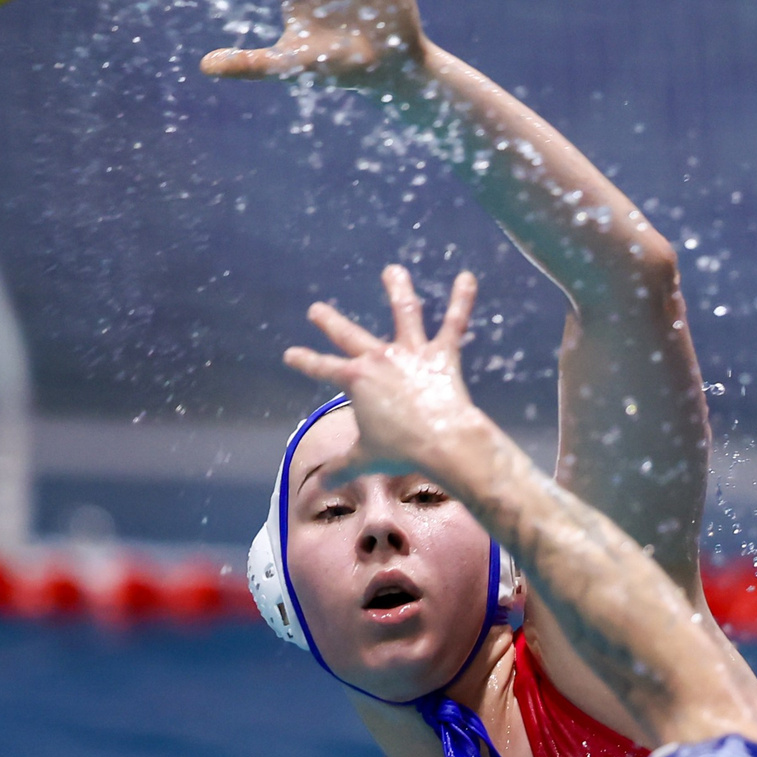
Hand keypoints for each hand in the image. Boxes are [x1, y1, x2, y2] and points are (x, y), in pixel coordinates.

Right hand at [284, 266, 491, 484]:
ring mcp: (410, 353)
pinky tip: (467, 277)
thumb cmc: (400, 451)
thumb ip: (341, 467)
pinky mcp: (441, 355)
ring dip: (398, 289)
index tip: (290, 353)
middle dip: (330, 322)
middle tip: (316, 309)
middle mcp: (379, 359)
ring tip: (393, 270)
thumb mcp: (364, 459)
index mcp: (356, 380)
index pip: (322, 368)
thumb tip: (322, 486)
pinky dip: (461, 300)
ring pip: (403, 313)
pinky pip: (453, 323)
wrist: (440, 442)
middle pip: (349, 336)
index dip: (305, 361)